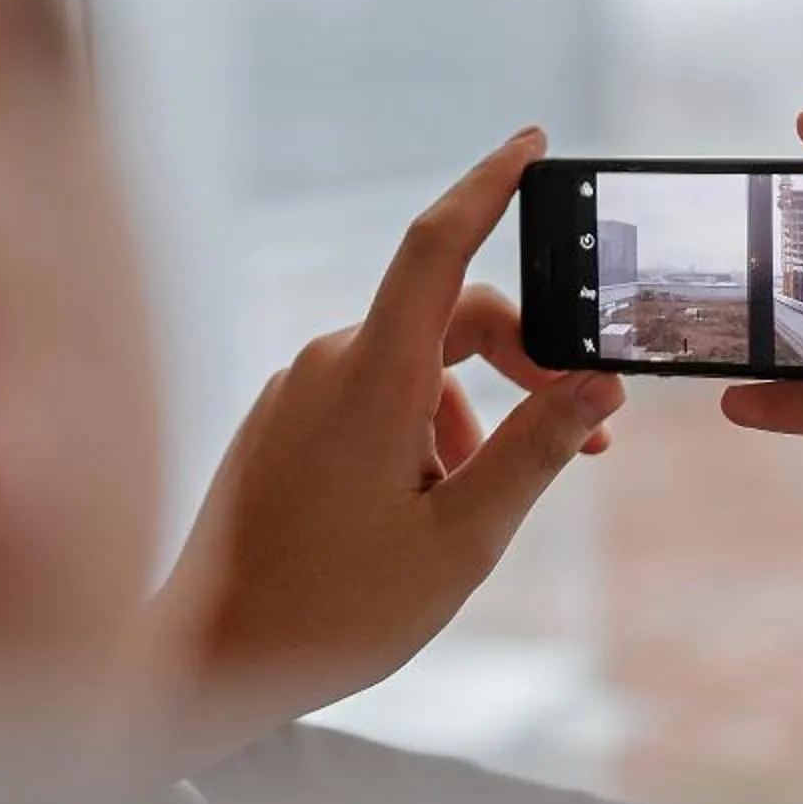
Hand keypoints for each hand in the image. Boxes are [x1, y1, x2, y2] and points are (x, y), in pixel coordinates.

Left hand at [157, 128, 624, 765]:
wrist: (204, 662)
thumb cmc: (332, 611)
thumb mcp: (462, 541)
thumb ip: (535, 452)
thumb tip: (598, 385)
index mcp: (371, 380)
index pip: (437, 247)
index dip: (488, 184)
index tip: (532, 142)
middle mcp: (325, 365)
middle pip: (446, 320)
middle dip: (519, 367)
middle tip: (582, 438)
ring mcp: (294, 392)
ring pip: (411, 371)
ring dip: (464, 422)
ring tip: (467, 519)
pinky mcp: (278, 424)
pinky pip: (368, 399)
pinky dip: (416, 435)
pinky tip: (415, 517)